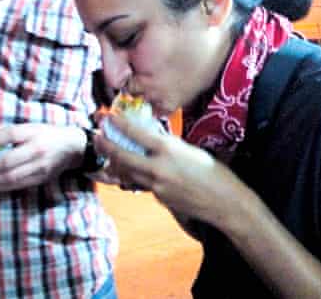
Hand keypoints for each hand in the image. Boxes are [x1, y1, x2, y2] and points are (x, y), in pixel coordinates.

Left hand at [0, 123, 86, 192]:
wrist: (72, 147)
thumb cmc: (46, 133)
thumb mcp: (29, 126)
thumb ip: (6, 131)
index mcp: (34, 132)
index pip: (10, 135)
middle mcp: (37, 150)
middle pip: (7, 162)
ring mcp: (40, 168)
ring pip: (10, 178)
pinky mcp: (40, 180)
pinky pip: (16, 186)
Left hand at [94, 114, 243, 225]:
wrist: (225, 202)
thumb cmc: (213, 172)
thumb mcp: (189, 150)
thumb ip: (167, 144)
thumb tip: (150, 138)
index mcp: (168, 149)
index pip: (135, 133)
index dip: (117, 124)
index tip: (107, 117)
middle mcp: (158, 167)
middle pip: (121, 156)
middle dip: (105, 145)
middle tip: (95, 135)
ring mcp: (156, 185)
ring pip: (126, 172)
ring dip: (113, 162)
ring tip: (106, 152)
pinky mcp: (158, 198)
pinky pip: (140, 183)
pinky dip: (132, 175)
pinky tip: (130, 169)